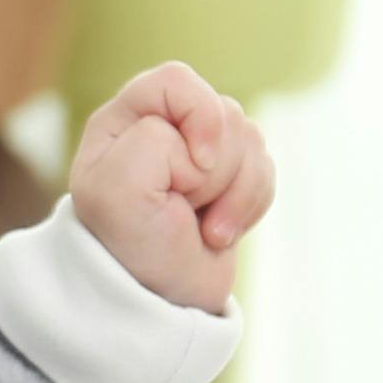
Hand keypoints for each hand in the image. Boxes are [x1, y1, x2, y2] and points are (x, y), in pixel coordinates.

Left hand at [68, 60, 271, 313]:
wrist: (156, 303)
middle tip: (183, 208)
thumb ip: (154, 141)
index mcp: (124, 120)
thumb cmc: (125, 246)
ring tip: (202, 228)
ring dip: (235, 194)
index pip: (177, 80)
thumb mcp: (116, 190)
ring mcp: (201, 152)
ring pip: (253, 140)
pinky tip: (220, 232)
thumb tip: (204, 147)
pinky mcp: (231, 178)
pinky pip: (266, 168)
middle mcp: (163, 126)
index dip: (200, 117)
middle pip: (225, 113)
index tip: (195, 167)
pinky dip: (251, 204)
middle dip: (215, 172)